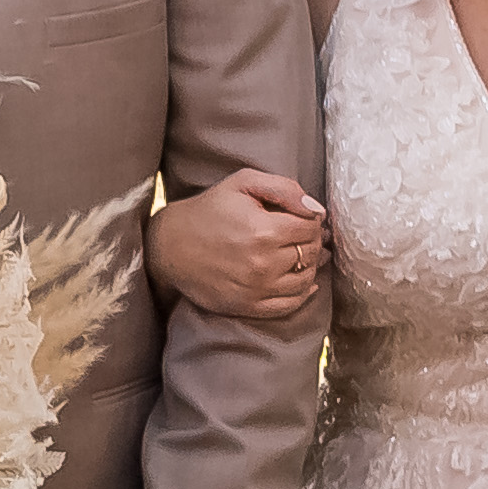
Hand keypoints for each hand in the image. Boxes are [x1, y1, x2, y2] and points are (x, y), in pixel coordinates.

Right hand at [150, 170, 329, 325]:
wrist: (170, 246)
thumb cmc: (209, 210)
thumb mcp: (242, 183)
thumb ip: (284, 188)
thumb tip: (317, 209)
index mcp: (263, 230)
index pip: (311, 228)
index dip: (313, 220)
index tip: (304, 218)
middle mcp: (263, 263)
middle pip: (311, 253)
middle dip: (313, 242)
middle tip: (304, 235)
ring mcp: (256, 288)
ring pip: (305, 280)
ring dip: (311, 266)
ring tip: (303, 255)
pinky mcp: (248, 306)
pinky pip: (290, 305)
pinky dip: (303, 294)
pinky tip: (306, 283)